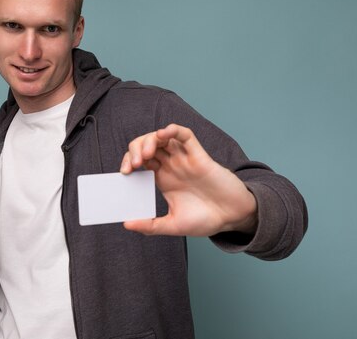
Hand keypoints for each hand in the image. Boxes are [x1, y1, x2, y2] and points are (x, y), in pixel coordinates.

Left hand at [120, 124, 256, 236]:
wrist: (232, 218)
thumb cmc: (205, 219)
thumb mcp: (173, 225)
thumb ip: (150, 226)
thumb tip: (126, 224)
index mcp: (163, 178)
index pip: (139, 161)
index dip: (128, 162)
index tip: (124, 174)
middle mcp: (172, 165)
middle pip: (147, 146)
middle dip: (135, 150)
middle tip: (133, 166)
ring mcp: (184, 159)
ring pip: (162, 137)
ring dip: (149, 140)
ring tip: (144, 156)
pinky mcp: (199, 155)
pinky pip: (184, 135)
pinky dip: (173, 130)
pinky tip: (163, 134)